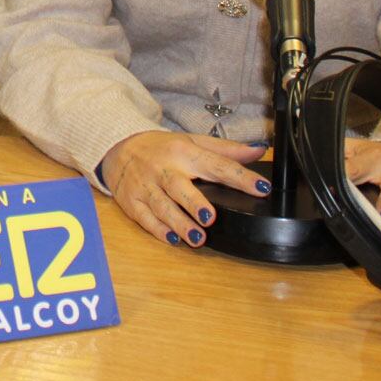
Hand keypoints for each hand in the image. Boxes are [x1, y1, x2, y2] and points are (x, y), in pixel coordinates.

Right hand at [101, 131, 269, 247]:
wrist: (119, 147)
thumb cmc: (162, 147)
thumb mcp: (193, 142)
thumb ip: (226, 149)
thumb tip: (258, 150)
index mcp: (184, 152)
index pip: (216, 165)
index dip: (240, 177)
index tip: (262, 188)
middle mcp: (163, 169)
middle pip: (179, 187)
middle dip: (194, 203)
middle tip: (210, 218)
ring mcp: (145, 186)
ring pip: (162, 207)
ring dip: (179, 223)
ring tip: (196, 239)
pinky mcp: (131, 201)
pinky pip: (144, 218)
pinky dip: (158, 229)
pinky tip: (172, 238)